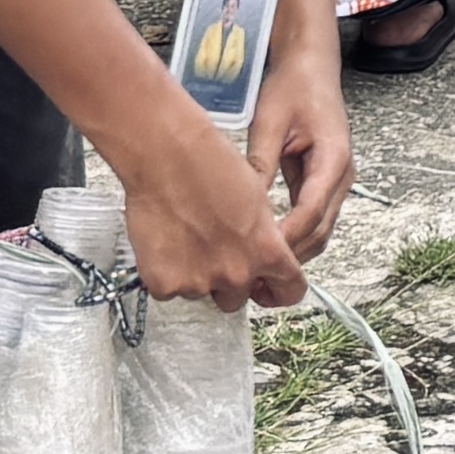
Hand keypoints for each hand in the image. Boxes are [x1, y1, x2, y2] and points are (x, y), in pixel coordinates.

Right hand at [119, 104, 301, 310]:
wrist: (167, 155)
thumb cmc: (209, 163)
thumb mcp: (258, 198)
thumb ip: (263, 236)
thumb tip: (260, 252)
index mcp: (266, 251)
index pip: (289, 291)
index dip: (279, 290)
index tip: (269, 287)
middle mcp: (236, 273)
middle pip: (238, 297)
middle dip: (228, 280)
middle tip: (213, 248)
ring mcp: (199, 283)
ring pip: (201, 291)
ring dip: (196, 273)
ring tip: (186, 234)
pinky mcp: (165, 284)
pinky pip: (170, 289)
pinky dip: (166, 272)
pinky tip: (166, 241)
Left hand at [244, 50, 353, 270]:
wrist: (311, 67)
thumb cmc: (294, 87)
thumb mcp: (269, 123)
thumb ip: (259, 165)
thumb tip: (242, 207)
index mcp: (334, 157)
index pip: (311, 210)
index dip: (286, 236)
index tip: (258, 252)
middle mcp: (342, 175)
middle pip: (320, 230)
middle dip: (290, 256)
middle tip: (254, 274)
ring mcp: (337, 181)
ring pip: (319, 231)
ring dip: (293, 252)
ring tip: (258, 269)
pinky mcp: (324, 183)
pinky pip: (312, 219)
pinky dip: (294, 236)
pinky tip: (266, 245)